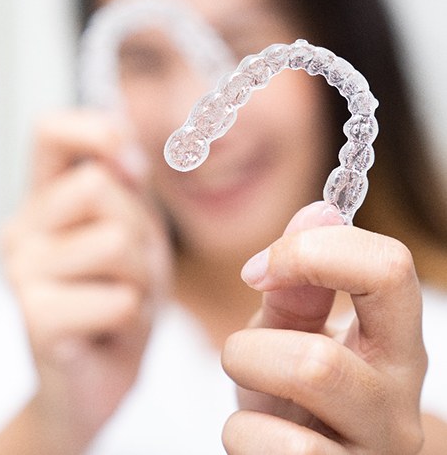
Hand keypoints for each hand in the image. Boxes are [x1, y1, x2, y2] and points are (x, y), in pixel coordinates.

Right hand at [1, 110, 170, 449]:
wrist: (96, 377)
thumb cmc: (115, 297)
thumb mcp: (133, 230)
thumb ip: (127, 185)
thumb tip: (123, 144)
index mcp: (45, 200)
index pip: (51, 131)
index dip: (94, 130)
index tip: (127, 162)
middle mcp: (23, 228)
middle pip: (100, 186)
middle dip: (139, 229)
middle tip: (130, 268)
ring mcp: (22, 273)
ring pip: (117, 242)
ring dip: (142, 278)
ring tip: (121, 299)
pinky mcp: (35, 320)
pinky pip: (119, 298)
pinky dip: (132, 318)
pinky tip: (109, 330)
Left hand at [222, 201, 426, 453]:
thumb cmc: (295, 391)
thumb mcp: (290, 331)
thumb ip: (299, 279)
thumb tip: (320, 208)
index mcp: (394, 340)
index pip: (389, 268)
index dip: (311, 252)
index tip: (257, 269)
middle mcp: (398, 399)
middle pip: (324, 356)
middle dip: (256, 343)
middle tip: (240, 349)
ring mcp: (376, 451)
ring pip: (301, 395)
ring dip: (246, 379)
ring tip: (247, 387)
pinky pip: (276, 452)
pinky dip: (242, 435)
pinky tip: (253, 436)